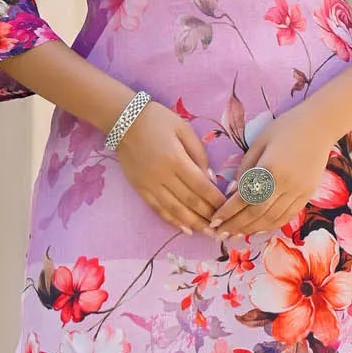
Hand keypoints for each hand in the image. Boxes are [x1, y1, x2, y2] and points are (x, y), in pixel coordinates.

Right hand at [113, 100, 225, 232]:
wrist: (124, 120)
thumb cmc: (158, 120)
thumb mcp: (184, 129)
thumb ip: (199, 154)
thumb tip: (211, 179)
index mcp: (176, 159)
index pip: (201, 186)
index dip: (216, 200)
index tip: (227, 209)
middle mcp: (162, 176)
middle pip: (190, 202)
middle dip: (208, 216)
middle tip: (221, 226)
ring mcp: (149, 185)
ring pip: (175, 210)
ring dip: (193, 223)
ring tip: (207, 232)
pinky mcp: (140, 189)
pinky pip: (158, 209)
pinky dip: (173, 221)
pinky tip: (186, 228)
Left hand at [209, 103, 335, 238]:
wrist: (320, 125)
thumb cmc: (286, 128)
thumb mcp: (259, 141)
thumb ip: (245, 168)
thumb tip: (231, 192)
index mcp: (270, 168)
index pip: (244, 197)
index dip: (227, 212)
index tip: (214, 220)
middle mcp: (285, 184)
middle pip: (257, 213)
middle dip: (236, 225)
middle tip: (221, 232)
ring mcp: (299, 192)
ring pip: (272, 219)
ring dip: (252, 229)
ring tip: (236, 234)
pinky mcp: (308, 195)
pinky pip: (287, 216)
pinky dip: (271, 225)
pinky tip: (258, 228)